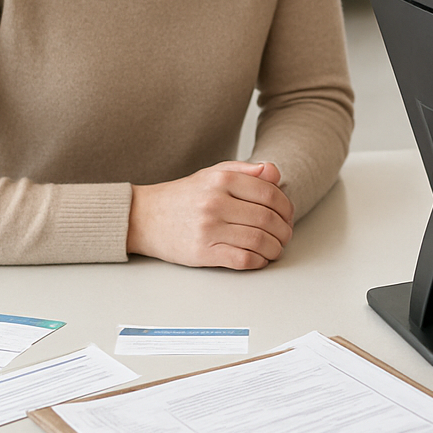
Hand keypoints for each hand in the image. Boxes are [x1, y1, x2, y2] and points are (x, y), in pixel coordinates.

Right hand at [127, 161, 293, 269]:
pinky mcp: (202, 253)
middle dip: (284, 231)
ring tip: (276, 248)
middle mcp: (216, 202)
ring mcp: (208, 229)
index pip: (270, 194)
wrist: (145, 217)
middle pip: (267, 219)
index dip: (286, 208)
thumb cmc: (184, 196)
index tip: (288, 216)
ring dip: (275, 248)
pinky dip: (258, 261)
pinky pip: (242, 259)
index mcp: (222, 180)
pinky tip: (260, 258)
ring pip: (259, 241)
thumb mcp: (213, 173)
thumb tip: (275, 173)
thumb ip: (246, 171)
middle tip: (285, 235)